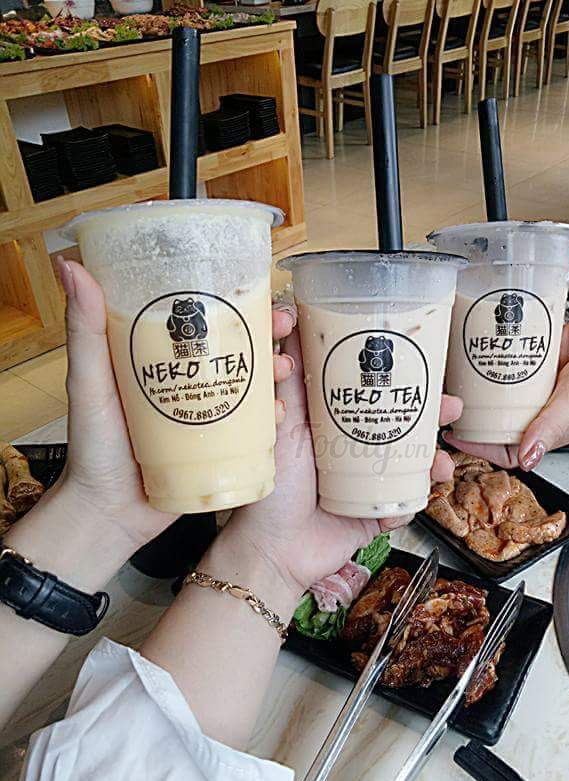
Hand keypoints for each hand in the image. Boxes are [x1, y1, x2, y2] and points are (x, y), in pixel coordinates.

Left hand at [7, 261, 294, 589]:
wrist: (109, 514)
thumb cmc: (93, 448)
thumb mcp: (88, 384)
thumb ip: (84, 330)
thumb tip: (71, 265)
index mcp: (156, 354)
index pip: (200, 313)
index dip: (232, 295)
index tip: (257, 285)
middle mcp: (186, 378)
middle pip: (235, 342)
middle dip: (266, 329)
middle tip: (285, 324)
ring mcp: (205, 410)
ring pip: (250, 379)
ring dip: (276, 369)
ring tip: (286, 369)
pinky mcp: (219, 443)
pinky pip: (254, 423)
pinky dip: (273, 413)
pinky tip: (284, 411)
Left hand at [214, 326, 461, 597]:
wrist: (274, 554)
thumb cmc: (271, 492)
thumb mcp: (280, 428)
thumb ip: (287, 383)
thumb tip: (289, 323)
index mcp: (331, 421)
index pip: (368, 387)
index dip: (394, 372)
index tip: (410, 355)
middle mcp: (353, 446)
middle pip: (401, 420)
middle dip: (431, 413)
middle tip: (451, 405)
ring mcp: (367, 480)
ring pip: (412, 461)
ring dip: (434, 460)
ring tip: (442, 462)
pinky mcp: (376, 511)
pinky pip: (405, 502)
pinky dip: (412, 502)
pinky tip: (409, 502)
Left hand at [446, 303, 568, 470]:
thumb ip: (552, 424)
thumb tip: (527, 457)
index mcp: (554, 428)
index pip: (507, 448)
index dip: (479, 446)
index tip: (453, 436)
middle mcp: (545, 406)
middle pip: (499, 417)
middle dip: (474, 414)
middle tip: (448, 402)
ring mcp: (542, 380)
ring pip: (503, 387)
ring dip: (483, 382)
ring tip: (457, 373)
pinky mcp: (544, 353)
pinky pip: (515, 356)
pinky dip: (501, 353)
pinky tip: (483, 346)